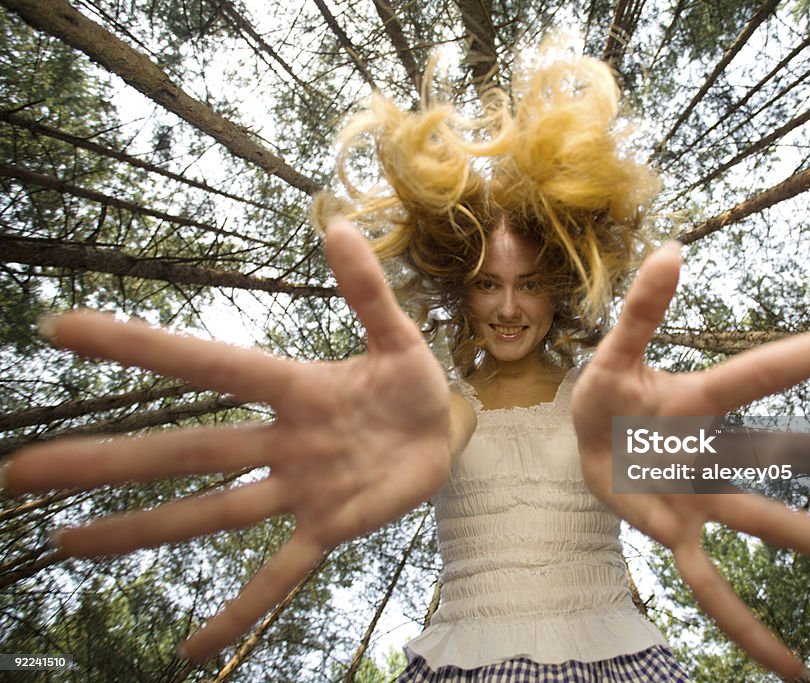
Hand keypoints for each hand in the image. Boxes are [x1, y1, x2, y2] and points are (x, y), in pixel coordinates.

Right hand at [1, 220, 451, 660]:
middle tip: (21, 469)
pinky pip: (278, 574)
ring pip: (212, 512)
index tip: (63, 328)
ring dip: (142, 529)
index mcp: (294, 387)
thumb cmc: (412, 382)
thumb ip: (367, 291)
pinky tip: (193, 651)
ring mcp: (299, 489)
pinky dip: (241, 610)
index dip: (140, 347)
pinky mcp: (328, 528)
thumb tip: (337, 227)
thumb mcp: (398, 336)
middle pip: (186, 450)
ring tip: (66, 543)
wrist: (443, 435)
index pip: (207, 365)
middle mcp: (280, 441)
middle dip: (108, 461)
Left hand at [572, 242, 809, 679]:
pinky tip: (791, 668)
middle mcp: (719, 450)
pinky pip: (713, 586)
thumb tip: (673, 250)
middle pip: (800, 454)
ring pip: (777, 525)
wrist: (583, 442)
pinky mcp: (676, 535)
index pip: (775, 369)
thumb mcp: (612, 356)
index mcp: (703, 400)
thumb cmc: (607, 395)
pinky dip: (745, 627)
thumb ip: (640, 312)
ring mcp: (702, 498)